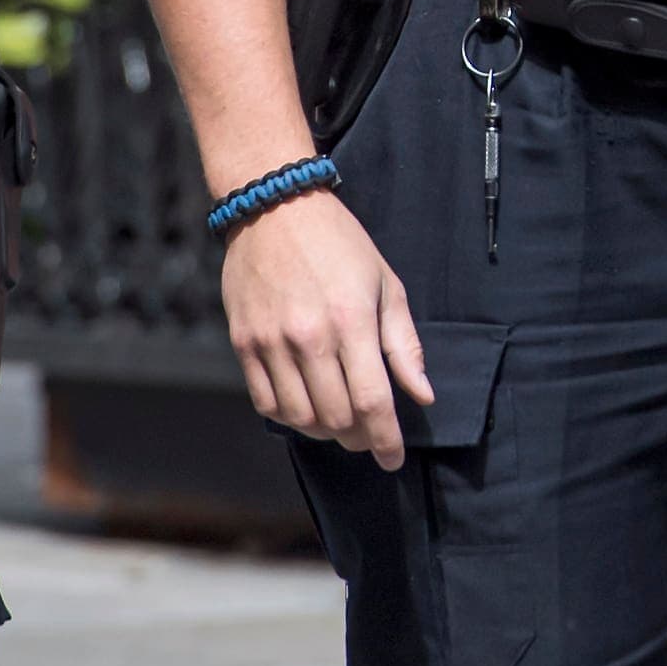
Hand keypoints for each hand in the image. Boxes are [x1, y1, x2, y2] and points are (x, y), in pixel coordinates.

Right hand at [219, 190, 431, 468]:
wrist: (275, 208)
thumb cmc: (339, 244)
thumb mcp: (385, 283)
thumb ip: (404, 344)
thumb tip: (423, 396)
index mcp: (351, 320)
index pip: (372, 402)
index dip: (386, 439)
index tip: (394, 458)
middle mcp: (309, 336)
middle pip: (337, 418)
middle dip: (359, 438)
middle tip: (369, 436)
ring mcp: (272, 342)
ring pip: (300, 418)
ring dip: (325, 432)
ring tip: (339, 423)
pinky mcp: (244, 344)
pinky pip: (266, 403)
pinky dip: (289, 417)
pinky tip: (306, 407)